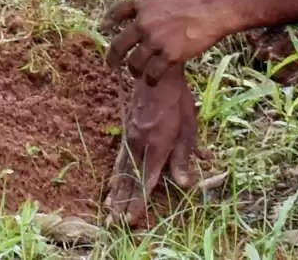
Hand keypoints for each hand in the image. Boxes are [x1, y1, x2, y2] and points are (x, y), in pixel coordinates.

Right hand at [104, 70, 200, 228]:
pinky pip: (119, 158)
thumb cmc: (177, 100)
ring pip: (122, 170)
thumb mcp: (188, 127)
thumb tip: (185, 184)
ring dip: (116, 191)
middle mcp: (139, 144)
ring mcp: (130, 137)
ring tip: (109, 209)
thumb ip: (185, 156)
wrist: (155, 73)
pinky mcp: (127, 132)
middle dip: (124, 202)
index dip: (139, 201)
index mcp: (157, 144)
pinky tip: (111, 183)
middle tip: (116, 223)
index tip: (132, 219)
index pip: (147, 179)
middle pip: (130, 178)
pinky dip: (115, 174)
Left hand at [105, 0, 240, 83]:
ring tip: (137, 74)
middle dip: (113, 57)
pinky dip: (151, 80)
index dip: (108, 21)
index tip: (103, 28)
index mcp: (142, 2)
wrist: (214, 6)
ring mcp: (155, 39)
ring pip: (134, 63)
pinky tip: (152, 82)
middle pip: (118, 44)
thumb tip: (147, 19)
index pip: (117, 12)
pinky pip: (153, 73)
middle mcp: (143, 22)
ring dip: (134, 70)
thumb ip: (154, 8)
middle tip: (111, 64)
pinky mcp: (169, 55)